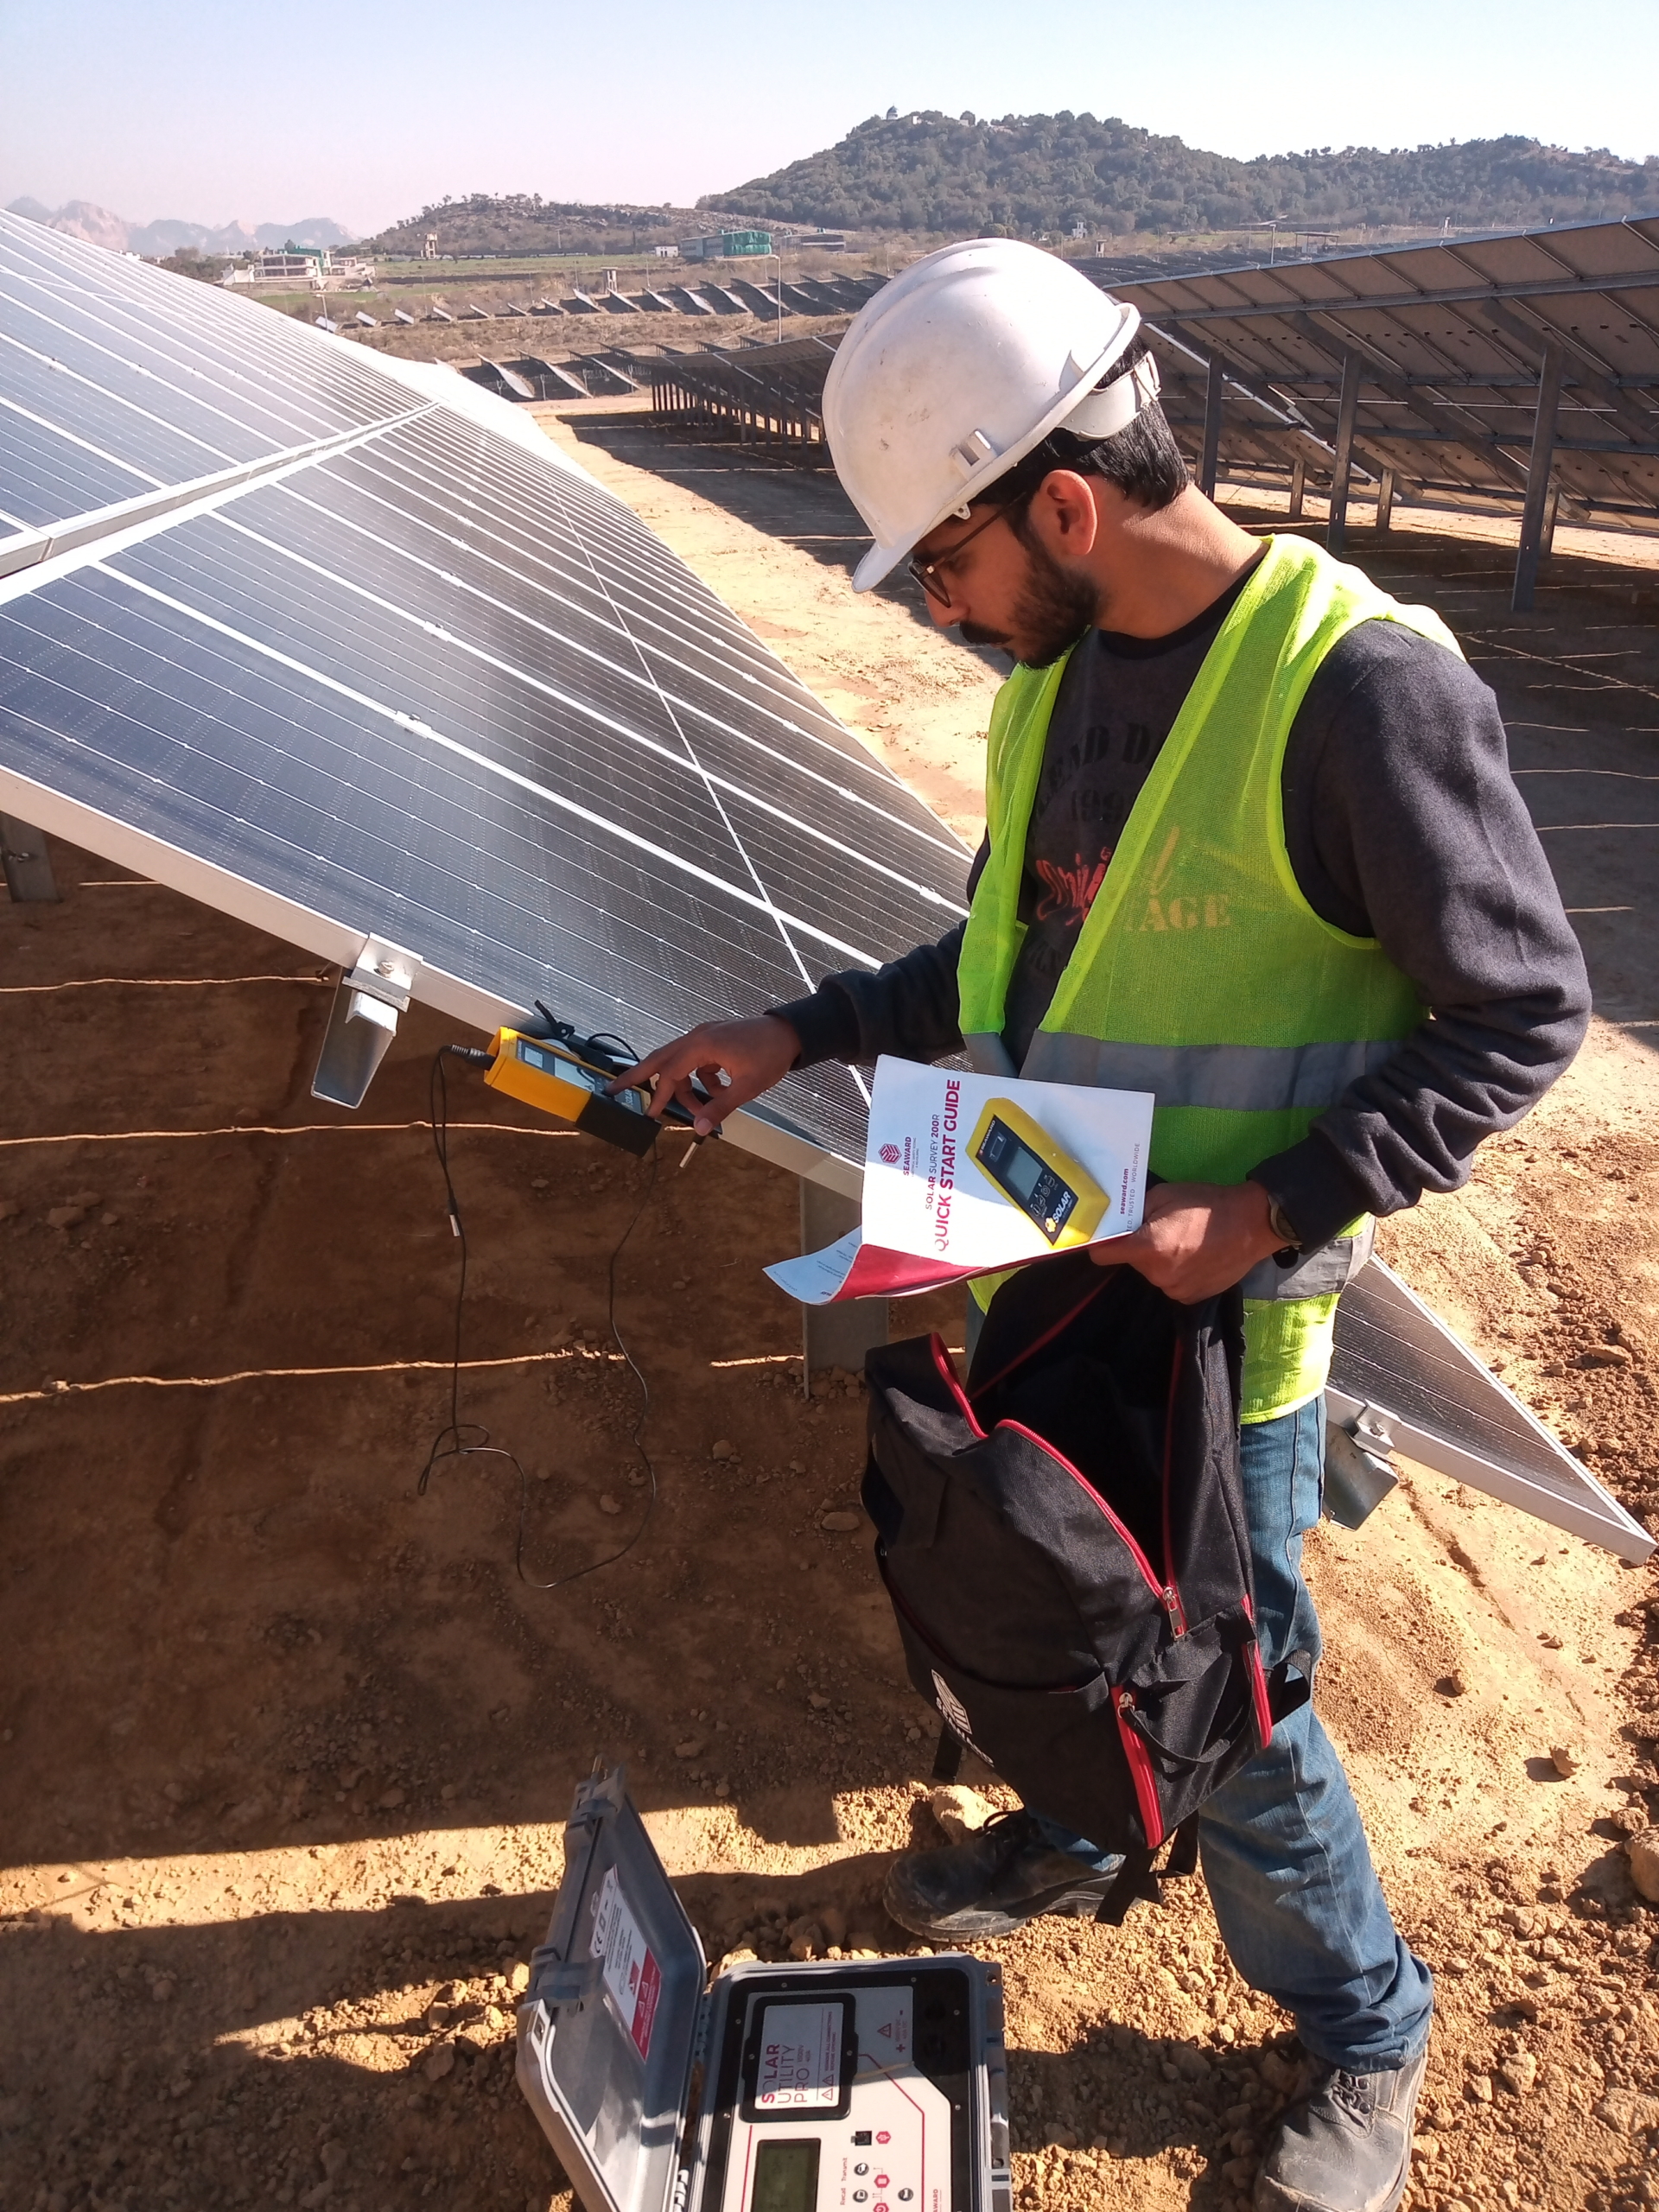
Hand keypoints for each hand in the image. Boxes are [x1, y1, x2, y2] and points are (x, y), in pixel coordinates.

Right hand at [613, 1015, 800, 1133]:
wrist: (792, 1033)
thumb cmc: (771, 1056)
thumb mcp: (747, 1086)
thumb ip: (720, 1107)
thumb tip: (698, 1127)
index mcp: (702, 1045)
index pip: (670, 1072)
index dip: (660, 1096)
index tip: (651, 1115)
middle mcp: (698, 1037)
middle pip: (660, 1058)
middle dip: (637, 1075)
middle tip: (614, 1088)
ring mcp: (705, 1036)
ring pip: (678, 1061)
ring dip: (682, 1086)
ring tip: (697, 1107)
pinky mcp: (713, 1039)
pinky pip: (696, 1062)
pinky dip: (700, 1079)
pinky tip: (718, 1091)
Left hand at [1089, 1179, 1283, 1303]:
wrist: (1252, 1224)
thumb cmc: (1207, 1205)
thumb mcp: (1164, 1195)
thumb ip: (1136, 1211)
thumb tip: (1120, 1223)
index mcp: (1148, 1248)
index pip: (1101, 1256)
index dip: (1101, 1245)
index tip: (1107, 1239)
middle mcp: (1157, 1275)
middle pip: (1132, 1263)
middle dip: (1140, 1248)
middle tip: (1163, 1230)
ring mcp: (1175, 1290)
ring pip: (1154, 1273)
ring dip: (1160, 1261)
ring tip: (1186, 1242)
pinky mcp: (1191, 1297)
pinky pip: (1172, 1284)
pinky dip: (1178, 1272)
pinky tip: (1197, 1256)